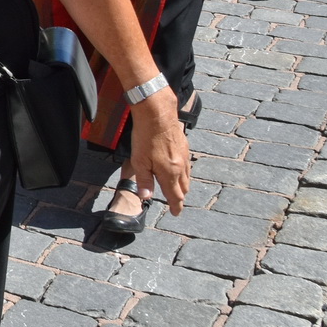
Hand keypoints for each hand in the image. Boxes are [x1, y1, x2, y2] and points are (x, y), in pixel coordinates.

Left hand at [126, 88, 189, 215]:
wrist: (157, 113)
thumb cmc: (146, 137)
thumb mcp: (139, 161)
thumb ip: (144, 180)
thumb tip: (146, 197)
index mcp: (170, 173)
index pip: (175, 195)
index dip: (176, 206)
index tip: (176, 213)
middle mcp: (181, 166)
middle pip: (184, 188)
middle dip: (179, 197)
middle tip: (176, 203)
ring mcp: (184, 155)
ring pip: (187, 176)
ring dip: (183, 185)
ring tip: (178, 189)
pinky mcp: (184, 145)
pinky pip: (187, 165)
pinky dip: (184, 172)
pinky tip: (179, 169)